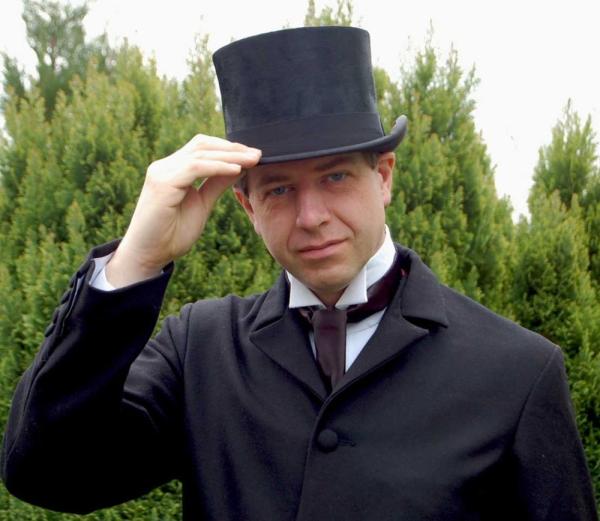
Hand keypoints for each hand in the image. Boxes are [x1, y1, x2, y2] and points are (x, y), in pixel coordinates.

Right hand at [106, 134, 260, 286]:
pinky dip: (218, 167)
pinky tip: (236, 170)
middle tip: (258, 153)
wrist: (148, 255)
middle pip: (202, 145)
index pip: (203, 149)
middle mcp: (165, 166)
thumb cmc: (172, 234)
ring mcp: (162, 172)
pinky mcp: (162, 183)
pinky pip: (195, 168)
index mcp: (174, 170)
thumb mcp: (202, 204)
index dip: (228, 149)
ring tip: (253, 159)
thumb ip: (216, 185)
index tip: (253, 155)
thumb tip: (238, 168)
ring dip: (230, 155)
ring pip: (201, 153)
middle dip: (233, 148)